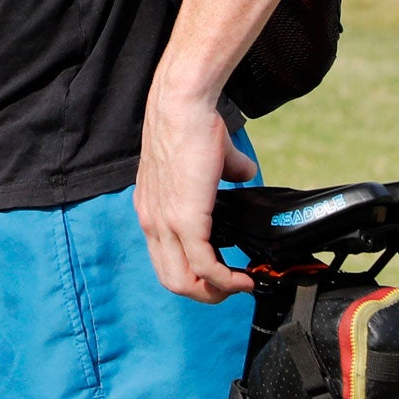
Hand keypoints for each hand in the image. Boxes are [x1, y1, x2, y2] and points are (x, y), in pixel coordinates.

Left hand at [134, 92, 259, 302]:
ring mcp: (165, 223)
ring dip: (215, 292)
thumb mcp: (209, 158)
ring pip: (184, 282)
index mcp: (152, 210)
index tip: (222, 273)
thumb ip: (228, 172)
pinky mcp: (185, 220)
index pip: (165, 260)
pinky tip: (244, 277)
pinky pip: (205, 267)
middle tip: (233, 287)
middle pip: (172, 281)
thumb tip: (247, 175)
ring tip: (241, 284)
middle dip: (205, 293)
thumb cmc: (193, 123)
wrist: (183, 105)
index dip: (193, 274)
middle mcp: (152, 221)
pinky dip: (226, 280)